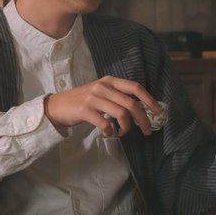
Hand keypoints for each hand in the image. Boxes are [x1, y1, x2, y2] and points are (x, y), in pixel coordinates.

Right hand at [43, 77, 160, 136]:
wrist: (58, 106)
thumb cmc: (83, 101)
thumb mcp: (102, 93)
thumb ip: (118, 97)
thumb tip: (140, 109)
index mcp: (110, 81)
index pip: (135, 87)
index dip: (149, 99)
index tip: (157, 112)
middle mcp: (103, 86)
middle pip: (131, 103)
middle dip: (143, 119)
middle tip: (148, 131)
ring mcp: (93, 97)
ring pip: (121, 113)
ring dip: (127, 127)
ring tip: (123, 132)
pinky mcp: (85, 110)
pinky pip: (105, 123)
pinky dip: (110, 131)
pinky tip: (108, 133)